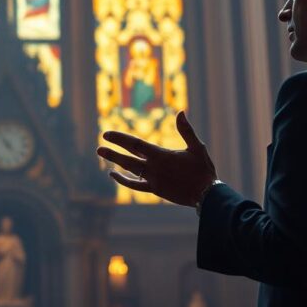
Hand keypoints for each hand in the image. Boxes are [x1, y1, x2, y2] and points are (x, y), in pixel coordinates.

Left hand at [96, 111, 217, 206]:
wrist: (207, 195)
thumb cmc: (203, 169)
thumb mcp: (197, 147)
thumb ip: (186, 130)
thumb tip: (180, 112)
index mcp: (161, 155)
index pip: (135, 144)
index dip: (120, 139)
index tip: (107, 134)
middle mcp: (154, 168)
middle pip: (128, 159)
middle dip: (112, 153)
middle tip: (99, 148)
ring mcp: (153, 180)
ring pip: (130, 172)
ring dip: (116, 164)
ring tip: (104, 159)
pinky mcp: (155, 190)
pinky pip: (136, 185)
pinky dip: (125, 180)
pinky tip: (115, 175)